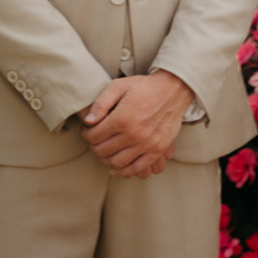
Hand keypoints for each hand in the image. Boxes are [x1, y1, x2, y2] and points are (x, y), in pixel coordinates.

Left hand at [79, 71, 193, 178]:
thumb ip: (100, 103)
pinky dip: (126, 171)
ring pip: (118, 163)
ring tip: (104, 151)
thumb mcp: (118, 86)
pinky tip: (117, 167)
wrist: (172, 90)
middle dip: (94, 147)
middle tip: (93, 141)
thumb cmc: (143, 87)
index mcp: (121, 119)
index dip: (85, 134)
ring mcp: (147, 144)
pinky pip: (139, 168)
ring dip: (106, 160)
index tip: (86, 130)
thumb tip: (88, 121)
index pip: (94, 136)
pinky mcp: (158, 150)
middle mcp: (133, 135)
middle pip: (103, 151)